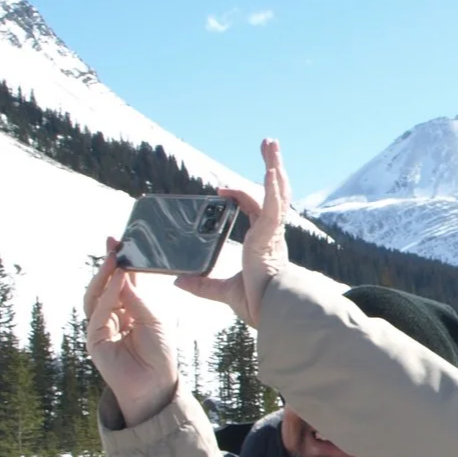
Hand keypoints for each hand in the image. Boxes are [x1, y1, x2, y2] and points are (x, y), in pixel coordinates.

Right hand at [85, 247, 178, 426]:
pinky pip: (98, 311)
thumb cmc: (158, 352)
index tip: (120, 243)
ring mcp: (101, 325)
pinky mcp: (95, 337)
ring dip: (105, 276)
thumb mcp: (153, 319)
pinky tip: (118, 280)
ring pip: (96, 295)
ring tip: (115, 259)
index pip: (121, 282)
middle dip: (107, 264)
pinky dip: (108, 294)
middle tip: (112, 243)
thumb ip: (136, 298)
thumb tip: (122, 274)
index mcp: (129, 309)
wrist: (155, 382)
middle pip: (105, 285)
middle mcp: (113, 315)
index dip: (120, 263)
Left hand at [177, 138, 290, 328]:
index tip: (219, 191)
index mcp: (264, 243)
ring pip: (278, 191)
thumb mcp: (224, 290)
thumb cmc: (259, 304)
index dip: (239, 196)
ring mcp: (273, 232)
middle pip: (273, 192)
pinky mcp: (271, 235)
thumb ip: (203, 285)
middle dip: (270, 167)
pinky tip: (270, 170)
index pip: (255, 209)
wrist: (273, 313)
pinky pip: (274, 206)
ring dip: (274, 165)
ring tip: (270, 143)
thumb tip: (180, 282)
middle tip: (268, 145)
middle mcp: (272, 233)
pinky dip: (272, 188)